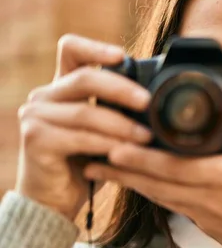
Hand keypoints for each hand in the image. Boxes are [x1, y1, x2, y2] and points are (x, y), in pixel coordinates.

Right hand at [15, 34, 152, 219]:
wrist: (54, 200)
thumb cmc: (86, 163)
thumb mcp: (105, 131)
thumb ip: (119, 110)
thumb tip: (159, 99)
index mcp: (62, 87)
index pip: (71, 49)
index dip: (96, 47)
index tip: (123, 56)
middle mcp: (44, 96)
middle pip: (85, 78)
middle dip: (122, 89)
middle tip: (148, 102)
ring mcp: (35, 116)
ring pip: (86, 112)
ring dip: (121, 125)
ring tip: (147, 136)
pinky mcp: (35, 139)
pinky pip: (80, 137)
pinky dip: (107, 144)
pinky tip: (126, 152)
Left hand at [83, 81, 221, 247]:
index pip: (174, 167)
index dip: (141, 159)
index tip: (116, 148)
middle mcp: (206, 196)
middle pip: (154, 183)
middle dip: (121, 171)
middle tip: (92, 159)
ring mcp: (202, 213)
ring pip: (157, 196)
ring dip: (130, 183)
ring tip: (102, 172)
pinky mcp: (203, 225)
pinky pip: (170, 206)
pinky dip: (150, 194)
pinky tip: (139, 186)